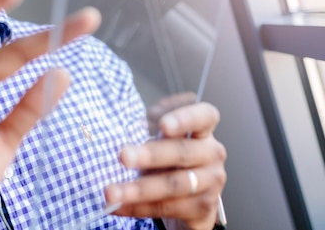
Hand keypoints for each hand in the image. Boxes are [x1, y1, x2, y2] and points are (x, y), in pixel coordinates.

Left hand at [105, 100, 226, 229]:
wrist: (189, 199)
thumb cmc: (172, 160)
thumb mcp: (164, 140)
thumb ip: (153, 128)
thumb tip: (135, 124)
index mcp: (203, 130)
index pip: (204, 116)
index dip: (185, 118)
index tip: (163, 125)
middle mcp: (212, 154)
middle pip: (182, 152)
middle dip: (150, 155)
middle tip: (124, 156)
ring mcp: (211, 182)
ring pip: (174, 184)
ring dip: (139, 189)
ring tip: (112, 191)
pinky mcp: (203, 208)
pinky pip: (166, 207)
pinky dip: (138, 207)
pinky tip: (118, 207)